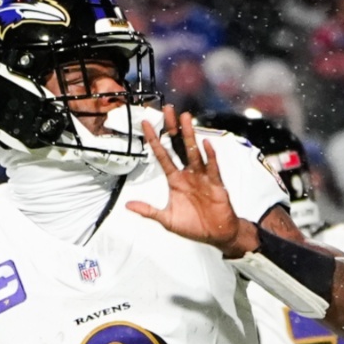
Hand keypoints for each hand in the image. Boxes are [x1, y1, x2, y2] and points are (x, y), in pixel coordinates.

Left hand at [126, 107, 256, 256]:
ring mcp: (202, 177)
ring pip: (194, 152)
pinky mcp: (216, 184)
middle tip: (168, 110)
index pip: (162, 155)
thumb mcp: (166, 220)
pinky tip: (206, 144)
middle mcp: (188, 174)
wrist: (215, 234)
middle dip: (173, 128)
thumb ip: (148, 211)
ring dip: (190, 136)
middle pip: (179, 146)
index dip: (154, 140)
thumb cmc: (192, 225)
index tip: (146, 123)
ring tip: (186, 118)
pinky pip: (212, 168)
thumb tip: (128, 206)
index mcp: (175, 180)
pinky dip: (209, 157)